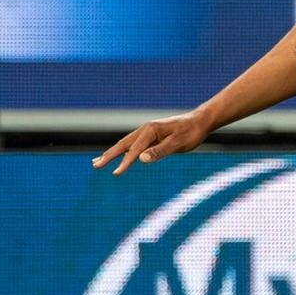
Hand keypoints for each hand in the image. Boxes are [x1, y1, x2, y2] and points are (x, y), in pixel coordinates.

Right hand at [93, 111, 212, 174]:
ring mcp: (147, 132)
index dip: (125, 162)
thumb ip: (160, 151)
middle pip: (123, 144)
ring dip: (112, 153)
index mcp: (150, 130)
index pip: (134, 150)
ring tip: (98, 161)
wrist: (200, 121)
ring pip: (126, 144)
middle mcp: (146, 129)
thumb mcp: (178, 144)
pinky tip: (118, 156)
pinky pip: (133, 145)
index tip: (115, 173)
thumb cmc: (191, 132)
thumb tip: (140, 159)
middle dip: (109, 156)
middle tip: (95, 165)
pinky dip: (122, 151)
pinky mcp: (151, 136)